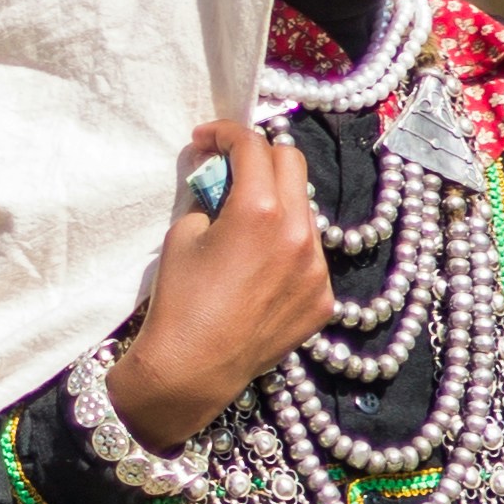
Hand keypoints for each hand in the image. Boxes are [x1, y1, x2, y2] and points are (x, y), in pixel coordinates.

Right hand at [109, 122, 333, 450]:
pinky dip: (287, 247)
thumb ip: (207, 195)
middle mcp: (299, 234)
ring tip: (246, 222)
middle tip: (231, 168)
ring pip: (305, 211)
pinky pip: (310, 255)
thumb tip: (218, 176)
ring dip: (278, 202)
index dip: (226, 133)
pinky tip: (260, 266)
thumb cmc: (180, 301)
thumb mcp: (183, 234)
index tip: (207, 140)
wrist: (192, 370)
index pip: (253, 146)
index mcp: (260, 211)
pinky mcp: (323, 299)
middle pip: (291, 164)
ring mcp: (317, 269)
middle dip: (259, 157)